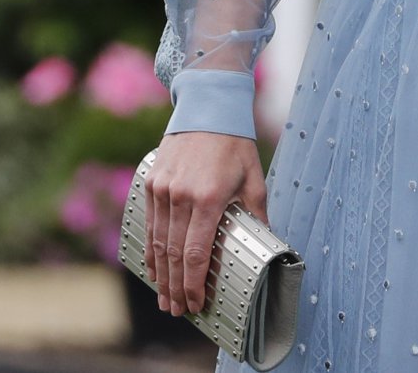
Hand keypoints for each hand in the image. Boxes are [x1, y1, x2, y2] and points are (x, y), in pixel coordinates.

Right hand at [144, 132, 267, 317]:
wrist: (207, 106)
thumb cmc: (234, 144)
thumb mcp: (253, 177)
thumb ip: (256, 213)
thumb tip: (268, 243)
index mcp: (209, 197)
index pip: (197, 253)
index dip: (195, 283)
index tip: (198, 304)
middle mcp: (181, 194)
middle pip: (175, 254)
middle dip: (177, 288)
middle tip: (179, 310)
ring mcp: (162, 188)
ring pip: (158, 242)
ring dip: (161, 275)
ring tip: (166, 299)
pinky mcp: (151, 181)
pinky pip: (149, 224)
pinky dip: (150, 249)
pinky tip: (153, 268)